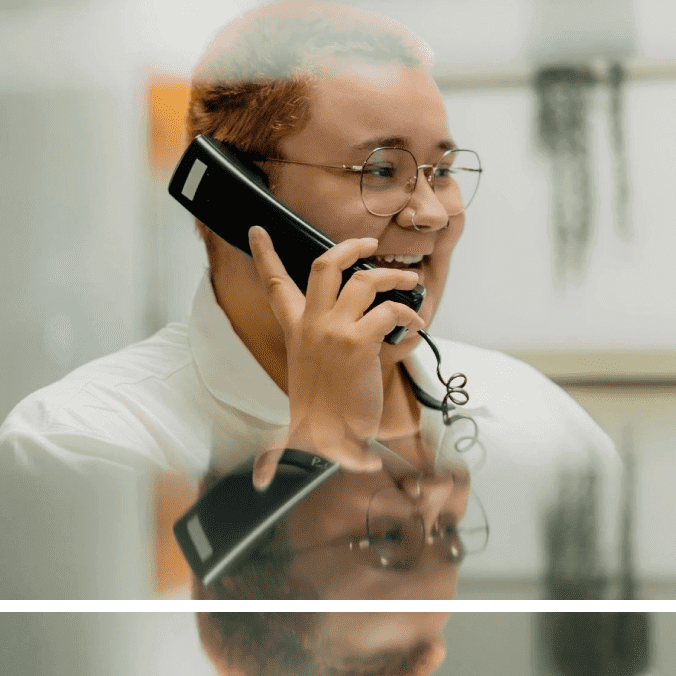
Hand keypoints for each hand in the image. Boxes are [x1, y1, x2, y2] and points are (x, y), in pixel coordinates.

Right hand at [248, 224, 426, 489]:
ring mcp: (335, 330)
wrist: (326, 445)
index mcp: (295, 331)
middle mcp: (312, 324)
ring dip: (392, 276)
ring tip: (408, 282)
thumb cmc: (320, 420)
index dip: (264, 254)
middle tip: (367, 242)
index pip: (274, 284)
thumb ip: (310, 374)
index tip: (258, 230)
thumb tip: (294, 421)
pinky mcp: (360, 342)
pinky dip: (409, 312)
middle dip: (349, 246)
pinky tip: (416, 324)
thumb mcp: (305, 388)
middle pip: (325, 264)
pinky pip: (390, 310)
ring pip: (364, 279)